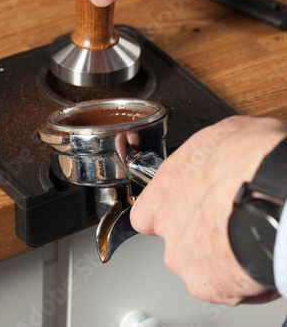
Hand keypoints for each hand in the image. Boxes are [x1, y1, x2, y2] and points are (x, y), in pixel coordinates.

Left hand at [130, 116, 286, 304]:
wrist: (276, 193)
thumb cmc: (254, 158)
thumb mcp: (229, 132)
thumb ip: (212, 156)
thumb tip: (228, 152)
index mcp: (168, 184)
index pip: (144, 213)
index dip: (163, 214)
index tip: (179, 213)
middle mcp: (169, 221)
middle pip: (175, 238)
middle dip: (199, 234)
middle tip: (228, 221)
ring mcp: (184, 255)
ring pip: (197, 263)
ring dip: (218, 256)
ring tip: (247, 238)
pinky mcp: (208, 284)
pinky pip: (222, 286)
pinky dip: (239, 278)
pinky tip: (257, 256)